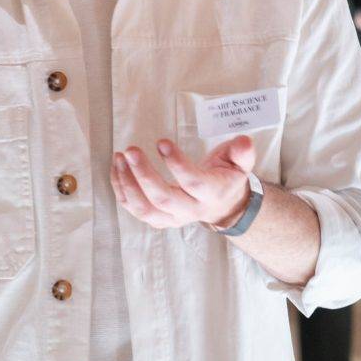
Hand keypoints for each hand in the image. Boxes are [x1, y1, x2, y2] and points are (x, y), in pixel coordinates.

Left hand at [111, 135, 256, 231]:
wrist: (223, 206)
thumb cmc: (226, 177)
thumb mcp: (240, 163)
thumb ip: (242, 152)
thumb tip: (244, 141)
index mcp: (211, 193)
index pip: (192, 182)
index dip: (175, 163)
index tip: (161, 142)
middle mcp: (191, 210)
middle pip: (163, 198)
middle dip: (144, 174)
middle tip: (131, 150)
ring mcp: (173, 218)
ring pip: (145, 209)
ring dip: (128, 184)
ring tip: (120, 158)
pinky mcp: (159, 219)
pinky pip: (135, 209)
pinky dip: (122, 190)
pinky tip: (117, 168)